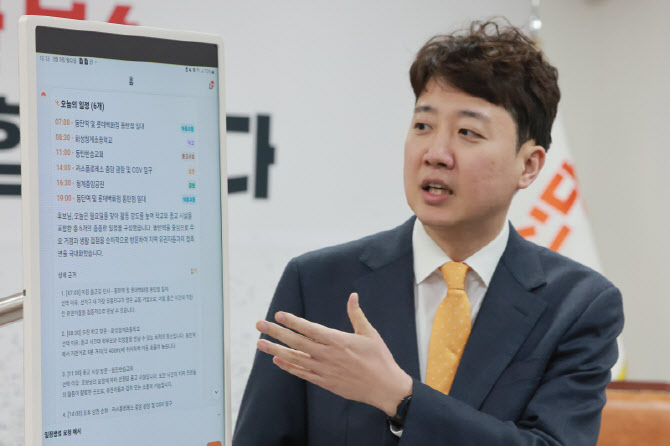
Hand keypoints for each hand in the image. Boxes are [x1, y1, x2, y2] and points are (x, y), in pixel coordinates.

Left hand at [256, 292, 412, 415]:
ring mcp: (324, 370)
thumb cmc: (379, 358)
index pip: (309, 329)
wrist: (385, 388)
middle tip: (260, 325)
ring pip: (295, 358)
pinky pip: (302, 373)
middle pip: (296, 342)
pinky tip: (277, 360)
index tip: (278, 315)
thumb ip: (357, 315)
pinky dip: (288, 367)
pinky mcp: (325, 382)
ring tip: (260, 344)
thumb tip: (353, 296)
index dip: (293, 321)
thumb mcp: (369, 333)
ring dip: (276, 350)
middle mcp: (327, 355)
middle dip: (276, 333)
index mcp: (338, 340)